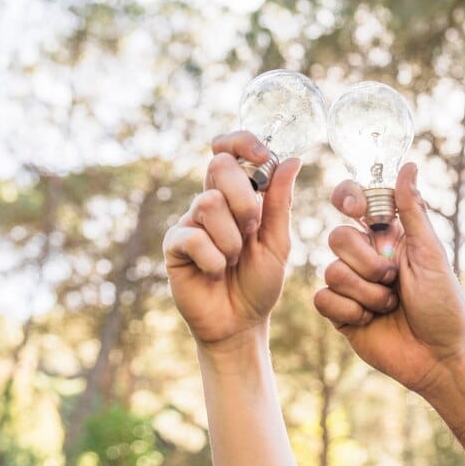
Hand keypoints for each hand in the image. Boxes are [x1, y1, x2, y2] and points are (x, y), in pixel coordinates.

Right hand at [163, 131, 300, 349]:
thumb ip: (281, 203)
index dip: (243, 142)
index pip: (231, 149)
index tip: (263, 155)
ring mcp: (190, 222)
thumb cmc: (259, 281)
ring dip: (231, 238)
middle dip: (244, 199)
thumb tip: (291, 159)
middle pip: (219, 166)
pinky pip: (193, 237)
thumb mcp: (278, 242)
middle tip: (252, 229)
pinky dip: (213, 259)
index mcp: (239, 195)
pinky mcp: (173, 245)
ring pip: (208, 203)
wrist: (241, 323)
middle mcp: (212, 202)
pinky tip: (214, 273)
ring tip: (233, 260)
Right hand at [313, 163, 464, 391]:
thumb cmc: (443, 304)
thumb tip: (408, 165)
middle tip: (394, 281)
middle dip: (368, 263)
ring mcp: (350, 285)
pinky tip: (369, 322)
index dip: (347, 197)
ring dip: (367, 294)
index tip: (356, 207)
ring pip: (331, 270)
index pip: (353, 202)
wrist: (437, 357)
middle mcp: (365, 257)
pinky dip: (349, 311)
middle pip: (338, 237)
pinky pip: (322, 299)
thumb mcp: (431, 254)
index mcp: (387, 236)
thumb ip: (412, 211)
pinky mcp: (339, 313)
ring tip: (390, 307)